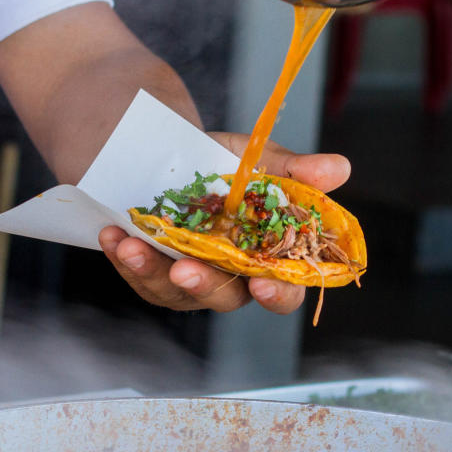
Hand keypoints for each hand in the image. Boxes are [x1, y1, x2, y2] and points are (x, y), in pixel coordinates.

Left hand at [98, 134, 350, 314]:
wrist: (177, 154)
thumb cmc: (228, 166)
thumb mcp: (260, 161)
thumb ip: (295, 171)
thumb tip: (338, 168)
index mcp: (268, 257)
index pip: (284, 288)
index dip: (278, 293)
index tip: (263, 283)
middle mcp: (231, 276)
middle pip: (224, 297)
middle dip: (204, 285)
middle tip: (185, 270)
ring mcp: (190, 278)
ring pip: (173, 290)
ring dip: (151, 270)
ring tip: (131, 244)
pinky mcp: (154, 273)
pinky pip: (140, 275)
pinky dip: (125, 256)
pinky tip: (113, 234)